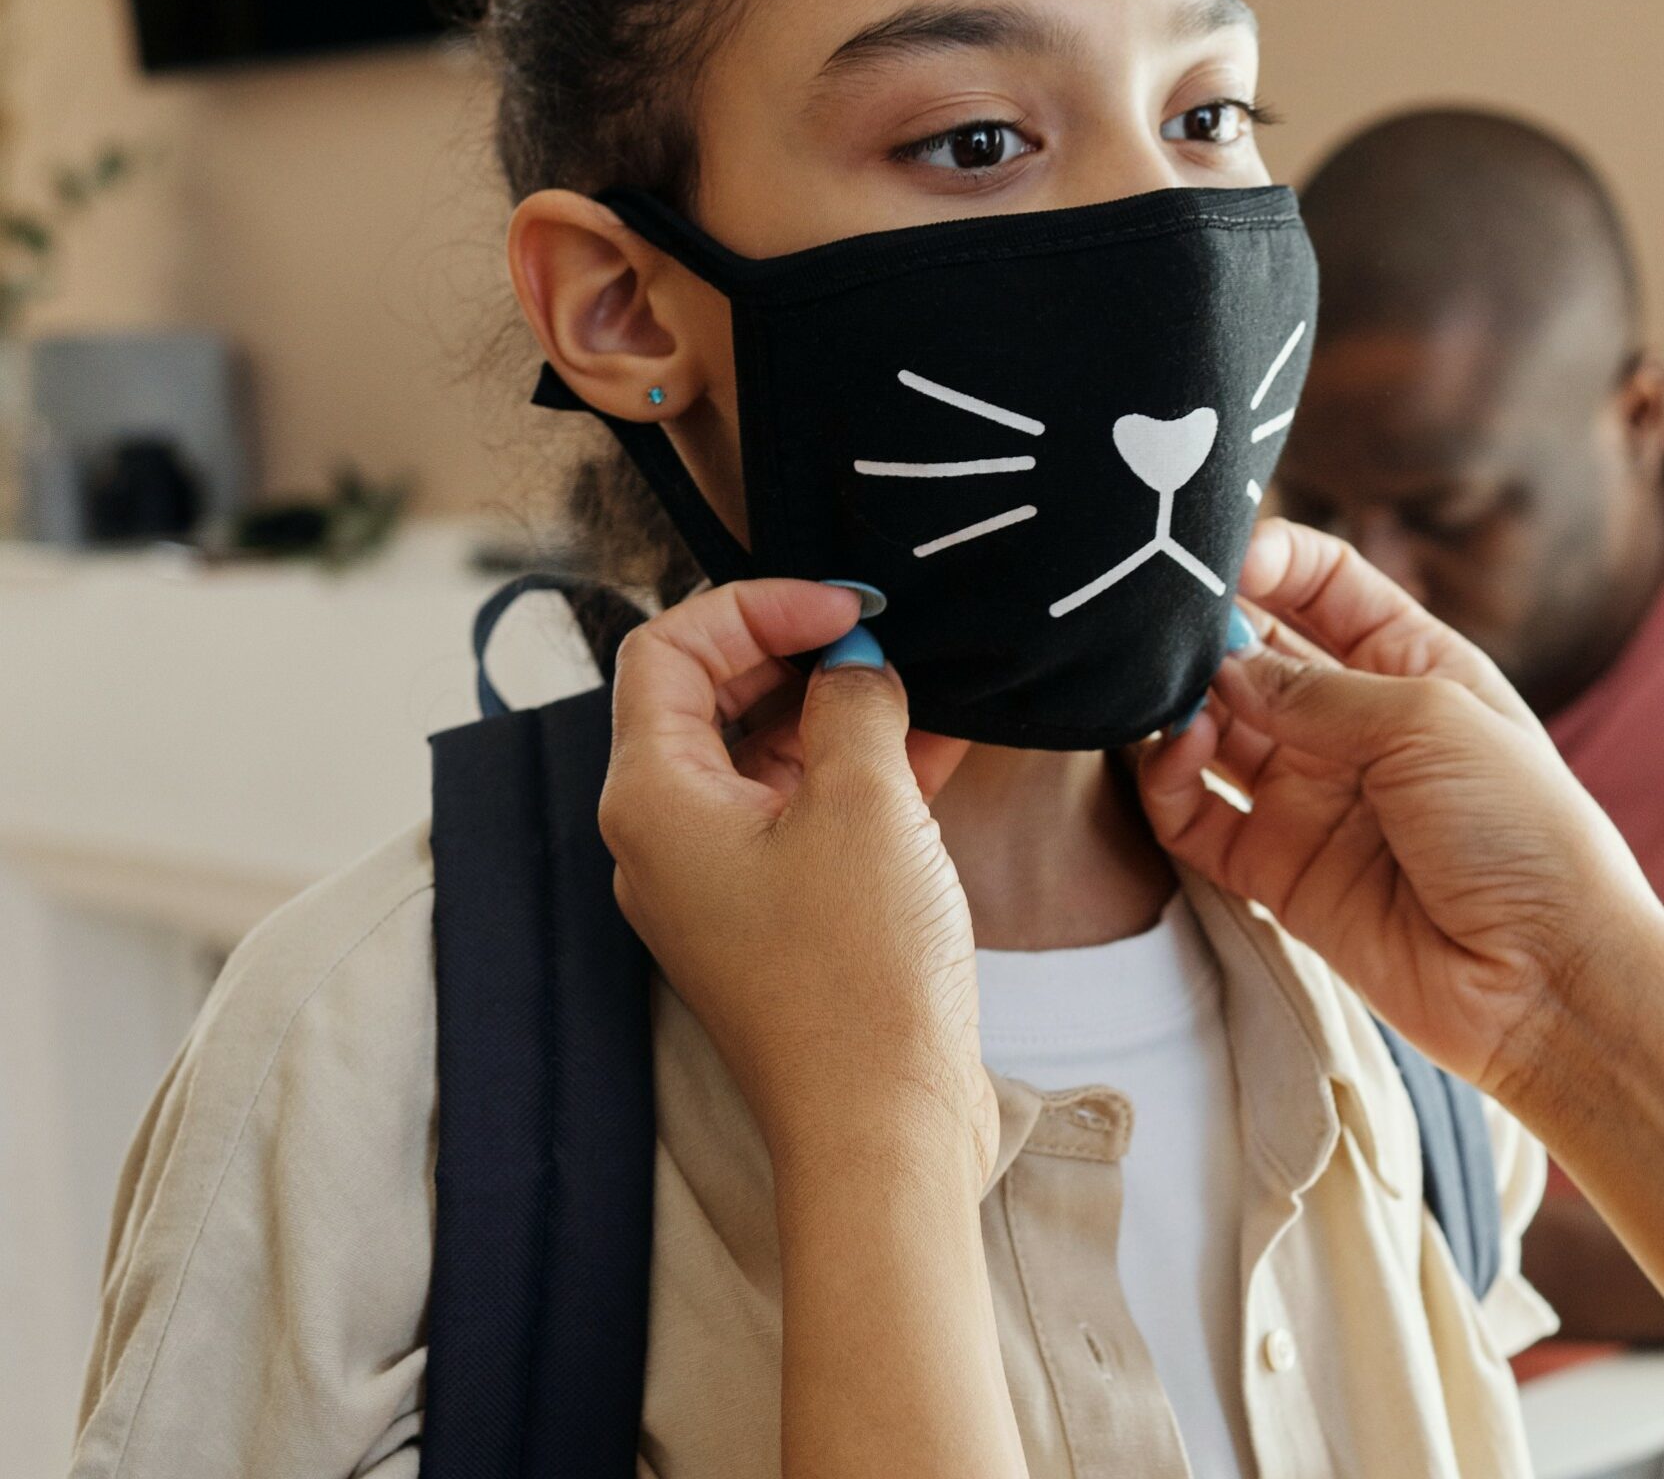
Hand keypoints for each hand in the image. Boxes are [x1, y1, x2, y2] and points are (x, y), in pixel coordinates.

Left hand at [598, 580, 992, 1184]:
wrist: (886, 1128)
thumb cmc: (859, 973)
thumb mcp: (866, 800)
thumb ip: (852, 701)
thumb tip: (854, 664)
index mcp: (652, 799)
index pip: (666, 649)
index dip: (754, 604)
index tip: (845, 606)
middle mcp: (665, 838)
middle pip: (708, 696)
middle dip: (797, 650)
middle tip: (886, 633)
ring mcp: (720, 883)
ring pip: (766, 754)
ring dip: (839, 707)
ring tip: (926, 677)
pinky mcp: (777, 918)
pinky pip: (806, 813)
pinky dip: (862, 769)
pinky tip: (941, 738)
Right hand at [1134, 521, 1663, 1100]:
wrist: (1545, 979)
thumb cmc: (1522, 831)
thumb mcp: (1430, 721)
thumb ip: (1317, 690)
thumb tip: (1224, 666)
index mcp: (1413, 665)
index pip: (1325, 584)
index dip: (1273, 558)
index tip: (1223, 553)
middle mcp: (1355, 725)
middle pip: (1257, 651)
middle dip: (1209, 630)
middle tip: (1166, 623)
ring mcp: (1312, 797)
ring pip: (1213, 729)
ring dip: (1179, 704)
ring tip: (1164, 695)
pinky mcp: (1277, 870)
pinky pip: (1195, 816)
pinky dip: (1168, 781)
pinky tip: (1175, 753)